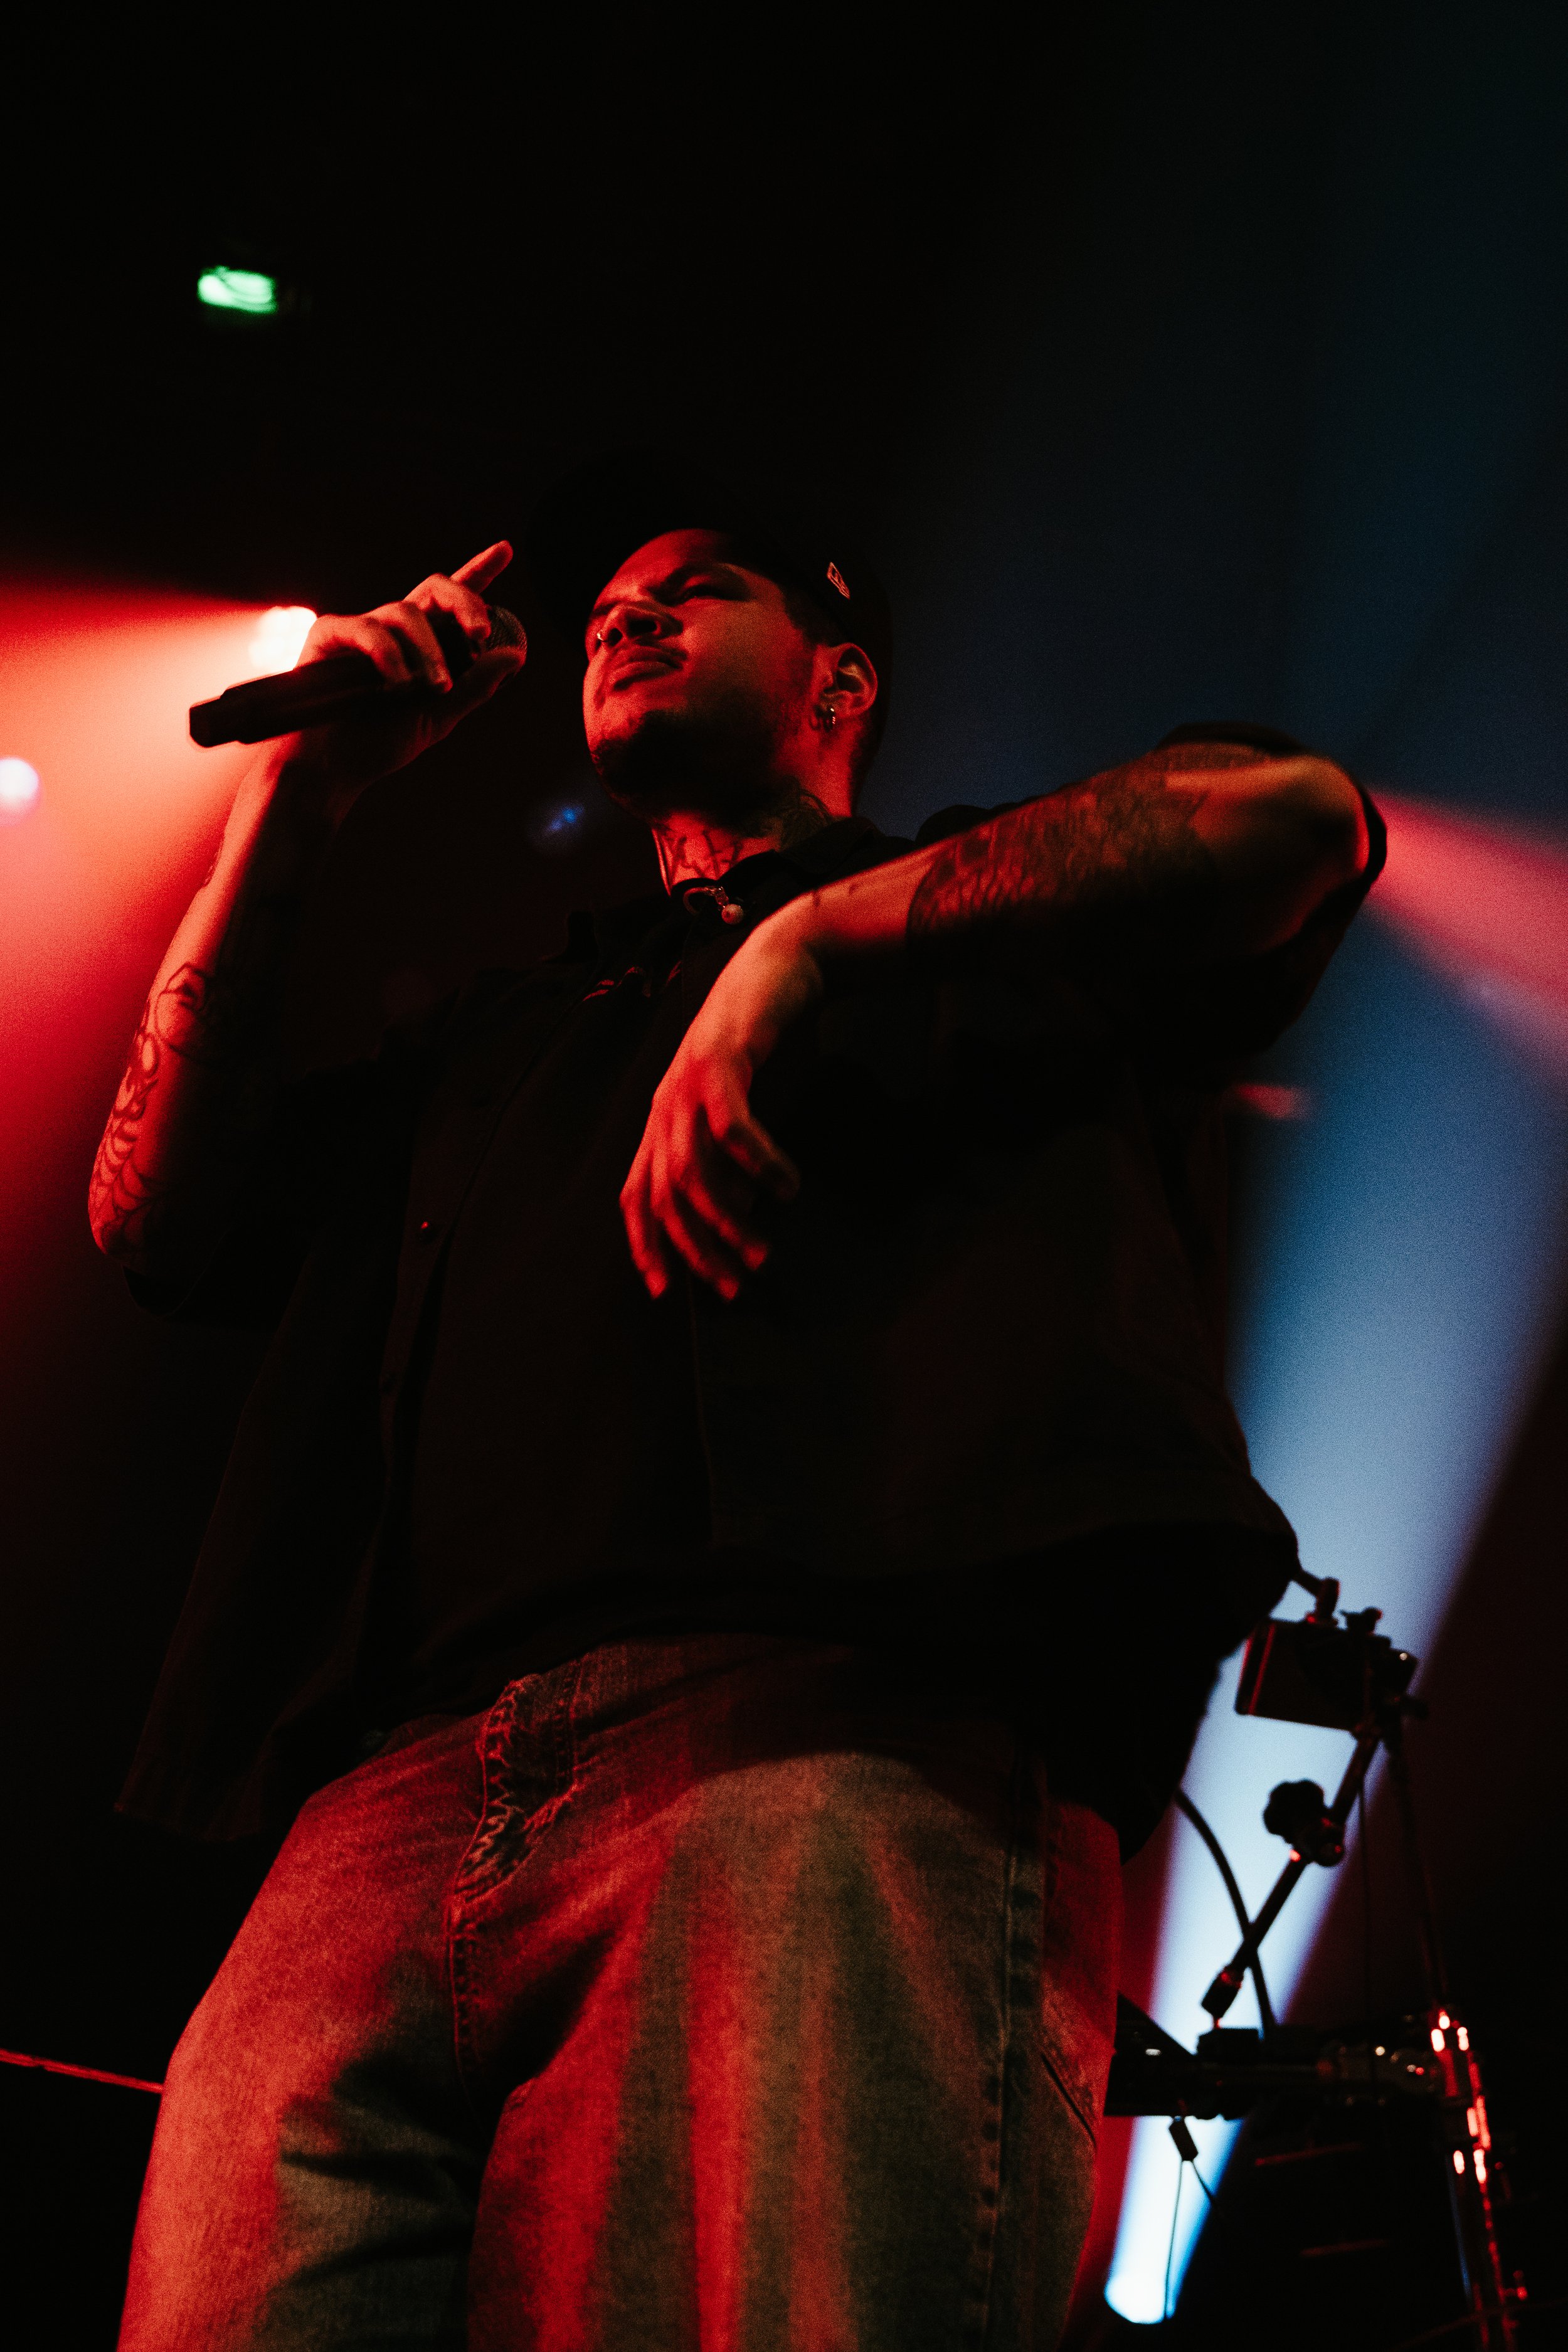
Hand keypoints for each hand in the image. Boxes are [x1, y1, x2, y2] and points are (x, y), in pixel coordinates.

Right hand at [270, 541, 525, 822]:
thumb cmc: (378, 744)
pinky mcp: (329, 637)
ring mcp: (361, 630)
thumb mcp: (439, 716)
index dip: (477, 573)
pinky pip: (366, 630)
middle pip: (434, 589)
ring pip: (404, 612)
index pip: (451, 603)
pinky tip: (397, 683)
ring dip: (429, 650)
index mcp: (420, 646)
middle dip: (464, 602)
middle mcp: (393, 631)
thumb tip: (515, 654)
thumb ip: (475, 686)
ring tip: (435, 688)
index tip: (505, 550)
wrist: (331, 771)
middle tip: (481, 633)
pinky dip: (389, 655)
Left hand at [621, 907, 825, 1298]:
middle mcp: (666, 1104)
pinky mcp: (722, 1059)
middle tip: (736, 1284)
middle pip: (665, 1194)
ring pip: (694, 1168)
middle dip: (697, 1249)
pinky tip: (786, 1186)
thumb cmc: (767, 1040)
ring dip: (728, 1218)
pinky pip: (730, 1126)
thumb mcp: (743, 1105)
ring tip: (764, 1249)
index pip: (637, 1194)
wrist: (784, 962)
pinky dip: (757, 1163)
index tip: (668, 1292)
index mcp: (664, 1118)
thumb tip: (743, 1216)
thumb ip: (734, 1158)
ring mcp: (689, 1080)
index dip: (646, 1244)